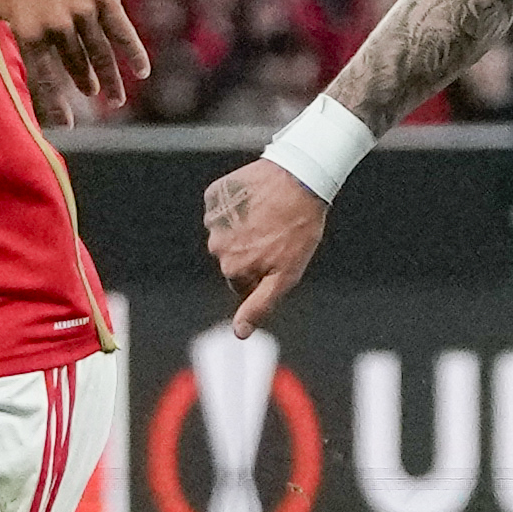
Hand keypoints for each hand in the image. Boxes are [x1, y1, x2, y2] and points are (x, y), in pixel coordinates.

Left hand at [0, 0, 149, 107]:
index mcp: (28, 30)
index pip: (43, 77)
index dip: (54, 105)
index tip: (63, 125)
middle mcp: (58, 24)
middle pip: (74, 67)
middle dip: (82, 88)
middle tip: (90, 102)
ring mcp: (84, 10)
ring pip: (100, 54)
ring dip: (109, 79)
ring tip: (114, 99)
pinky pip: (122, 30)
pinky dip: (134, 52)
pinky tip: (142, 72)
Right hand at [206, 155, 327, 336]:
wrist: (299, 177)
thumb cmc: (299, 229)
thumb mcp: (286, 274)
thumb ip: (260, 305)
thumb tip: (238, 334)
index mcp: (234, 269)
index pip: (241, 280)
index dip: (263, 269)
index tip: (280, 254)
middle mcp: (217, 246)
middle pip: (231, 256)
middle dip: (251, 249)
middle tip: (277, 233)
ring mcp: (213, 219)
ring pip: (226, 231)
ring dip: (243, 225)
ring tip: (269, 213)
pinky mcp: (214, 194)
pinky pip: (221, 206)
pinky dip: (236, 204)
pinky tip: (256, 197)